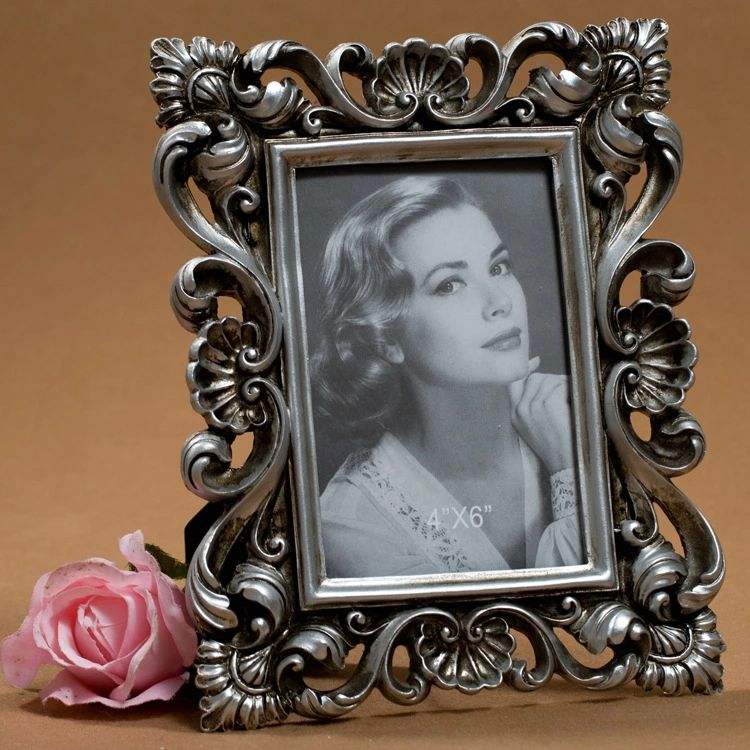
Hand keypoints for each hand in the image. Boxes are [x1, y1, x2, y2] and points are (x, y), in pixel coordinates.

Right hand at [508, 357, 573, 474]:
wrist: (566, 466)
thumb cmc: (555, 447)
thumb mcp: (533, 428)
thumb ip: (531, 406)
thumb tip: (537, 377)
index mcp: (515, 414)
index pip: (513, 383)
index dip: (525, 371)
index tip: (534, 362)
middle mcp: (521, 409)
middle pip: (535, 379)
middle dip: (552, 380)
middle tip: (564, 390)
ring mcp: (533, 406)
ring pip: (550, 380)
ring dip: (564, 385)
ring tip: (571, 398)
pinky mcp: (549, 404)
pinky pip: (562, 385)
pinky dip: (571, 389)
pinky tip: (574, 400)